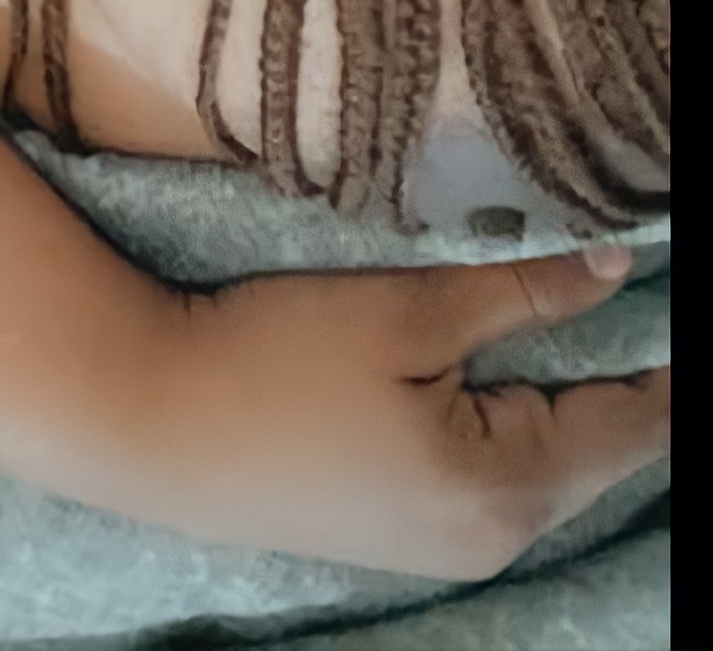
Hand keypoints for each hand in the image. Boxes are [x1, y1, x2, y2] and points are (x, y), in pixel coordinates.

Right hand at [145, 245, 666, 577]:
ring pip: (550, 461)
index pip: (637, 426)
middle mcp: (493, 538)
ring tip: (573, 311)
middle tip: (622, 279)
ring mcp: (447, 546)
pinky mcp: (405, 532)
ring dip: (566, 392)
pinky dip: (517, 417)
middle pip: (600, 449)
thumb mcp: (407, 310)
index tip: (668, 287)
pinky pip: (499, 475)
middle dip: (620, 371)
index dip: (666, 359)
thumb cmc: (277, 359)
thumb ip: (521, 292)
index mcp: (506, 489)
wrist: (151, 425)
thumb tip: (618, 265)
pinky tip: (502, 364)